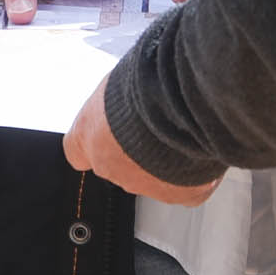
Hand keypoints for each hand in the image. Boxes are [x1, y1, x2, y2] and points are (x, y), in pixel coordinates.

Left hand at [65, 75, 217, 204]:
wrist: (185, 105)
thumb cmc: (147, 85)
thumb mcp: (118, 81)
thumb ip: (116, 101)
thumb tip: (127, 92)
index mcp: (89, 136)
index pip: (76, 151)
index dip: (93, 144)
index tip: (104, 135)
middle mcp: (111, 166)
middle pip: (117, 165)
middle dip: (134, 150)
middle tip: (153, 127)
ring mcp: (144, 184)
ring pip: (152, 177)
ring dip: (163, 161)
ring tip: (180, 134)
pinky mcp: (179, 193)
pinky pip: (185, 187)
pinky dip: (191, 175)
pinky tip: (199, 153)